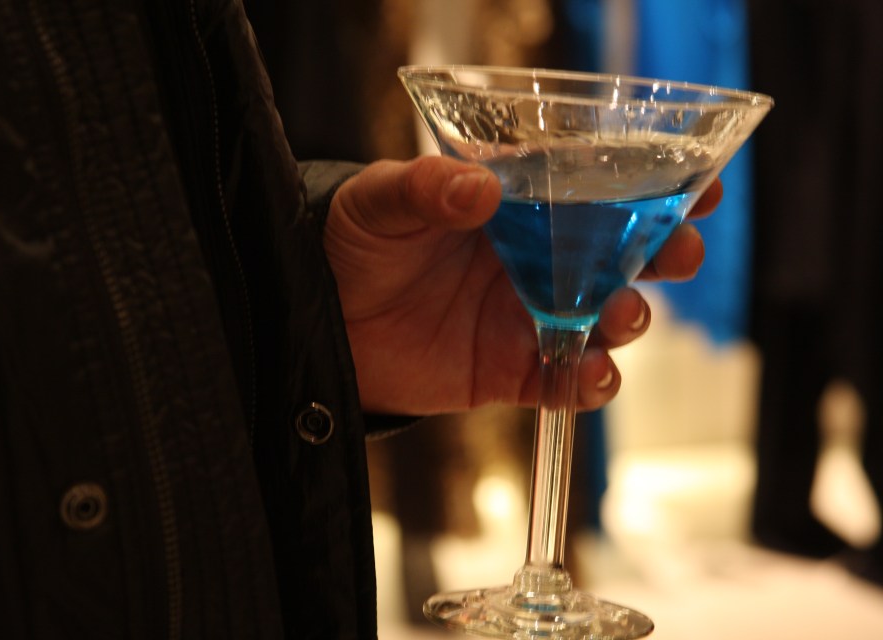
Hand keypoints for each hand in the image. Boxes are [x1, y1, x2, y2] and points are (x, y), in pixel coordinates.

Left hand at [324, 155, 720, 414]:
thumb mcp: (379, 202)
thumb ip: (425, 189)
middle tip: (682, 251)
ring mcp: (530, 317)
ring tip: (625, 311)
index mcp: (519, 208)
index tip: (700, 183)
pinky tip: (592, 372)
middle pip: (625, 256)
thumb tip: (481, 189)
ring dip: (634, 316)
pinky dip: (590, 381)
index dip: (656, 185)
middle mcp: (537, 261)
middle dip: (667, 253)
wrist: (325, 325)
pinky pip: (567, 381)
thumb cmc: (355, 247)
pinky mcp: (513, 370)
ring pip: (608, 319)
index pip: (599, 190)